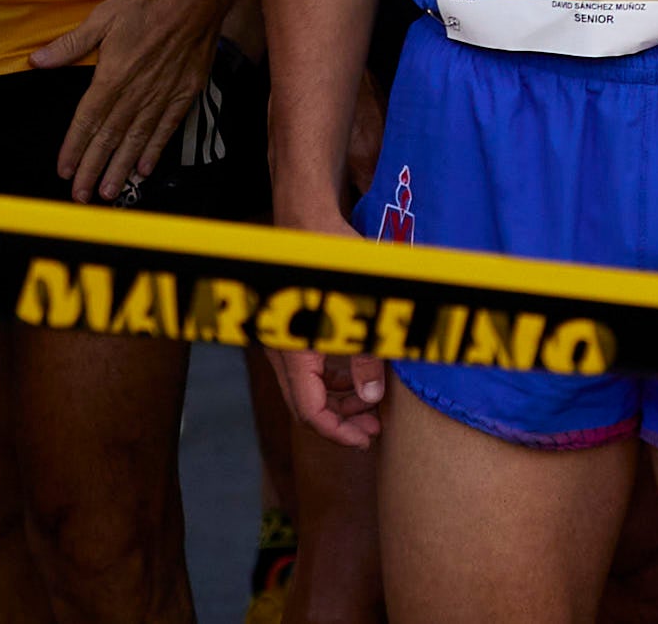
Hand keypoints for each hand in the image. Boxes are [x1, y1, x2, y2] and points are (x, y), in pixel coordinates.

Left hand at [32, 0, 240, 203]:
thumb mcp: (104, 15)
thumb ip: (71, 44)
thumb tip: (37, 61)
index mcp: (114, 72)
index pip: (88, 118)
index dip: (74, 146)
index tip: (63, 170)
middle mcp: (138, 89)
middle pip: (111, 136)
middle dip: (93, 167)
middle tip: (81, 196)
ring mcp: (164, 92)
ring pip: (138, 138)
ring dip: (121, 166)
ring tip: (108, 191)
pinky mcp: (186, 90)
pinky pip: (168, 126)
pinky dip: (155, 148)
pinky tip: (145, 168)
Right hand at [266, 191, 388, 448]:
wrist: (306, 218)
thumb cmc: (334, 257)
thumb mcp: (361, 306)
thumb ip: (368, 352)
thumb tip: (371, 396)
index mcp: (294, 351)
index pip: (310, 411)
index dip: (338, 432)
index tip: (366, 440)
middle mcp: (282, 350)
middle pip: (307, 404)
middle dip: (341, 420)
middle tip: (374, 428)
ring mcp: (284, 339)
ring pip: (308, 387)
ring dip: (339, 399)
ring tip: (372, 404)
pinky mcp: (291, 328)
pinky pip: (308, 366)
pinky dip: (332, 377)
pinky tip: (359, 376)